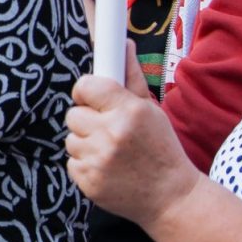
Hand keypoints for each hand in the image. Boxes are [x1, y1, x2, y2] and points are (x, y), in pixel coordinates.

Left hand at [64, 73, 194, 224]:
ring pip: (71, 138)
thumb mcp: (152, 111)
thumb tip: (123, 43)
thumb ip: (131, 78)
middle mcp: (112, 134)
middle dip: (88, 120)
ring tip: (111, 152)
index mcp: (129, 111)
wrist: (171, 198)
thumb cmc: (161, 149)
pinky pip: (71, 162)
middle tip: (109, 131)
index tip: (92, 98)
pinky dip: (85, 164)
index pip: (85, 86)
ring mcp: (98, 160)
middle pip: (73, 114)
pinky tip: (107, 168)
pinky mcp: (88, 182)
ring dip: (86, 143)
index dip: (86, 91)